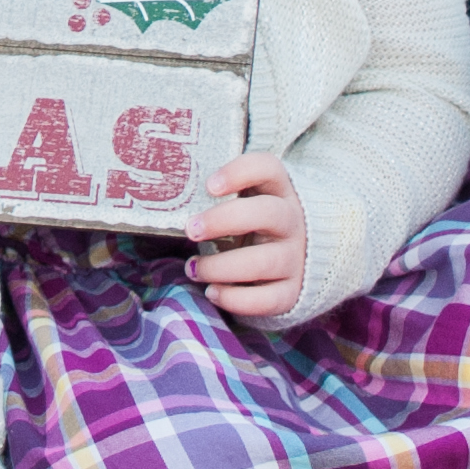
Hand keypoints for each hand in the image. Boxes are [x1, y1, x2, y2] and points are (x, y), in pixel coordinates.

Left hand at [185, 151, 307, 318]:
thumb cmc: (253, 225)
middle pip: (267, 213)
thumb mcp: (246, 202)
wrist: (297, 261)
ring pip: (264, 261)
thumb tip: (172, 200)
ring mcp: (295, 258)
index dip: (239, 173)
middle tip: (191, 230)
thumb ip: (219, 197)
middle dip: (223, 220)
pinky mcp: (292, 291)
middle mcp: (292, 222)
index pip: (268, 168)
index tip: (209, 186)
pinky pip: (267, 300)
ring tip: (193, 268)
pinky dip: (235, 299)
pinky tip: (212, 291)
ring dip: (220, 267)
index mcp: (279, 191)